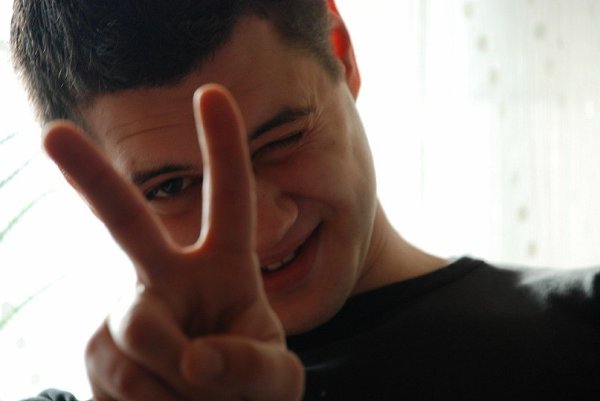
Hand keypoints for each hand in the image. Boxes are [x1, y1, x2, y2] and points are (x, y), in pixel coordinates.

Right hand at [43, 85, 304, 400]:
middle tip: (51, 133)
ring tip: (196, 397)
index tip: (212, 93)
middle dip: (92, 179)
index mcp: (225, 269)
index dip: (223, 148)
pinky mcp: (99, 354)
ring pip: (138, 330)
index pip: (229, 201)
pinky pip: (120, 377)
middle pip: (128, 224)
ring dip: (177, 380)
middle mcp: (170, 278)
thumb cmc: (254, 390)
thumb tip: (194, 359)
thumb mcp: (276, 379)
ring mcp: (130, 316)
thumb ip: (250, 365)